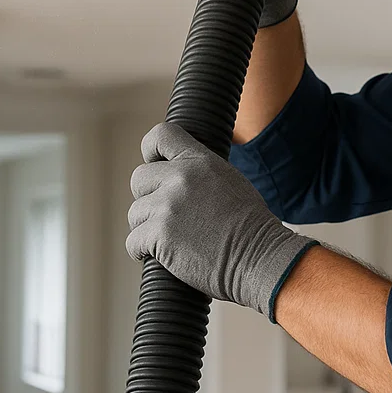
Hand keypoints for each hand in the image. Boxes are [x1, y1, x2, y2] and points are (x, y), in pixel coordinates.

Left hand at [126, 123, 317, 318]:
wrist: (258, 256)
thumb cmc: (250, 226)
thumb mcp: (229, 181)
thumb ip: (201, 172)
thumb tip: (179, 175)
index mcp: (200, 160)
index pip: (160, 136)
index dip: (151, 150)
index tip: (153, 164)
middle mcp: (181, 177)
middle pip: (139, 178)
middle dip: (148, 198)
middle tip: (165, 215)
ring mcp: (168, 205)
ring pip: (135, 213)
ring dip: (147, 227)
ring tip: (170, 239)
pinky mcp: (160, 234)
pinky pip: (133, 241)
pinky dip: (142, 251)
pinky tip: (161, 255)